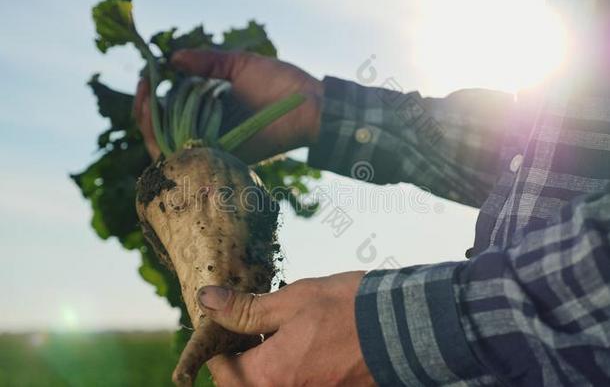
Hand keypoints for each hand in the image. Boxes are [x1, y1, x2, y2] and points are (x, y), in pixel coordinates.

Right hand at [133, 50, 322, 162]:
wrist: (308, 102)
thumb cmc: (278, 83)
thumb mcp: (237, 64)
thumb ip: (207, 62)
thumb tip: (171, 59)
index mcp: (209, 111)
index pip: (168, 113)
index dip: (150, 98)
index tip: (146, 77)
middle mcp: (208, 131)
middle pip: (161, 132)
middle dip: (143, 110)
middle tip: (144, 88)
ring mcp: (214, 147)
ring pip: (167, 147)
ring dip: (148, 125)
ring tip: (145, 100)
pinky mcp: (224, 158)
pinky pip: (189, 158)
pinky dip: (169, 143)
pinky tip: (160, 121)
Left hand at [197, 272, 375, 386]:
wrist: (405, 329)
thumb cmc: (348, 310)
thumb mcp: (291, 301)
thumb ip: (246, 308)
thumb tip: (207, 300)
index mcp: (268, 375)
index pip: (222, 370)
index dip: (220, 343)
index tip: (230, 320)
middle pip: (244, 383)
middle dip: (242, 356)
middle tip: (253, 324)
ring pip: (270, 384)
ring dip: (266, 361)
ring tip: (279, 329)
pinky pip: (296, 384)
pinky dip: (291, 368)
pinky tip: (303, 342)